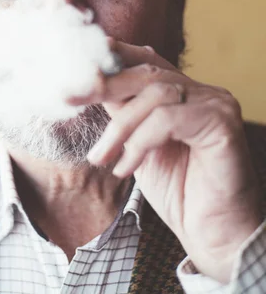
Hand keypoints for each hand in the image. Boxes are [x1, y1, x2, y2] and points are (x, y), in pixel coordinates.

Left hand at [68, 41, 261, 283]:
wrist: (215, 235)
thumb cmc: (180, 193)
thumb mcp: (138, 147)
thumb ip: (124, 115)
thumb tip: (92, 87)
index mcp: (185, 93)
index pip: (147, 62)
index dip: (113, 57)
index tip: (78, 68)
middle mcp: (204, 92)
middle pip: (148, 72)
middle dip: (105, 84)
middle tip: (70, 98)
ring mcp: (216, 104)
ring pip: (155, 94)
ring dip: (119, 126)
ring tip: (100, 157)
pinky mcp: (223, 123)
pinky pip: (168, 119)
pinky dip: (140, 141)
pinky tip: (126, 168)